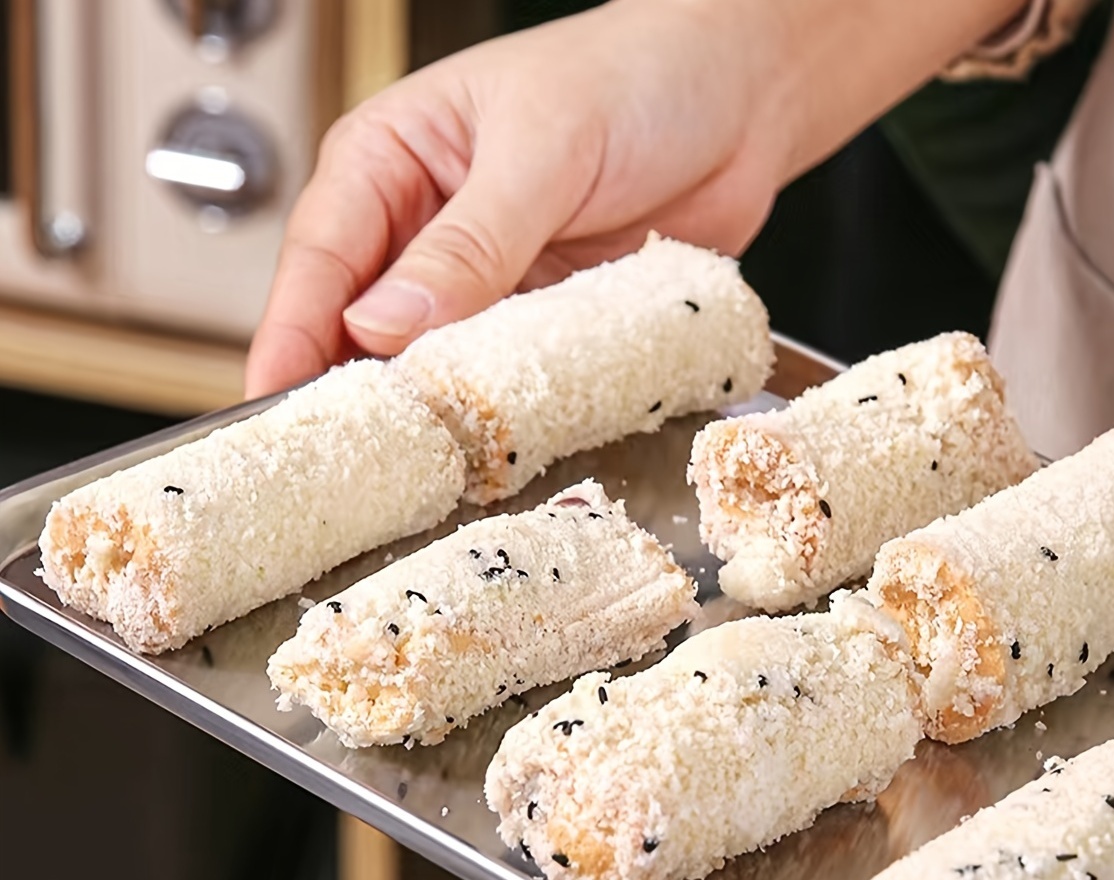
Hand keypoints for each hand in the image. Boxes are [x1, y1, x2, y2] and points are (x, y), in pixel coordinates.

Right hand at [246, 0, 1021, 397]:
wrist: (744, 100)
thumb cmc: (636, 77)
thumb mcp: (541, 150)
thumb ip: (469, 242)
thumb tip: (386, 323)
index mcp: (393, 162)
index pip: (319, 261)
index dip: (291, 340)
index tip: (272, 409)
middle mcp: (427, 231)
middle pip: (363, 331)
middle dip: (355, 396)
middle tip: (347, 468)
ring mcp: (486, 286)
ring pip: (435, 367)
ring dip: (432, 415)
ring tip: (419, 471)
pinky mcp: (542, 324)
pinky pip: (508, 382)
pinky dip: (501, 416)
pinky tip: (494, 449)